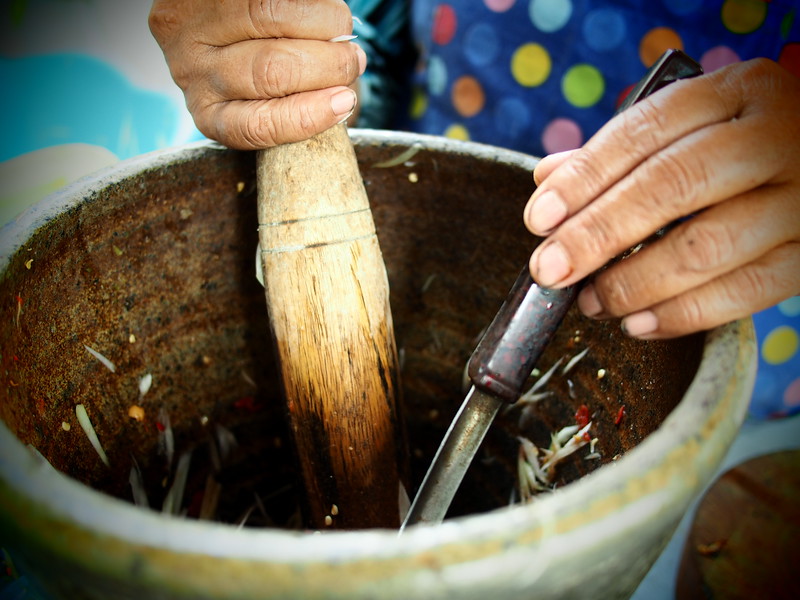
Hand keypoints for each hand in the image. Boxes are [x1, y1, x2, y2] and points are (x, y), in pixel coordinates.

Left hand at [149, 0, 365, 147]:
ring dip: (322, 25)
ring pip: (267, 18)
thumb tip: (341, 97)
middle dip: (325, 67)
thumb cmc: (263, 64)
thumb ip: (303, 102)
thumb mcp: (273, 99)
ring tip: (342, 28)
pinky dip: (311, 2)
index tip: (345, 102)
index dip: (306, 117)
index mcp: (213, 116)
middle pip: (268, 72)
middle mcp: (195, 73)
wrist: (222, 19)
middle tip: (354, 61)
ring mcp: (195, 27)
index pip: (256, 126)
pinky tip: (324, 8)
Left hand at [524, 58, 799, 338]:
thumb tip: (546, 181)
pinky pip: (746, 292)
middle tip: (550, 270)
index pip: (643, 132)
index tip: (539, 218)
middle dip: (597, 235)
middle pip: (670, 187)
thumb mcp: (694, 124)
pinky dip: (682, 315)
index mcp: (736, 91)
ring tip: (591, 302)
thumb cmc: (742, 143)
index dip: (583, 178)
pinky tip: (638, 323)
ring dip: (633, 283)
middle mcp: (774, 136)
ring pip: (705, 247)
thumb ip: (622, 151)